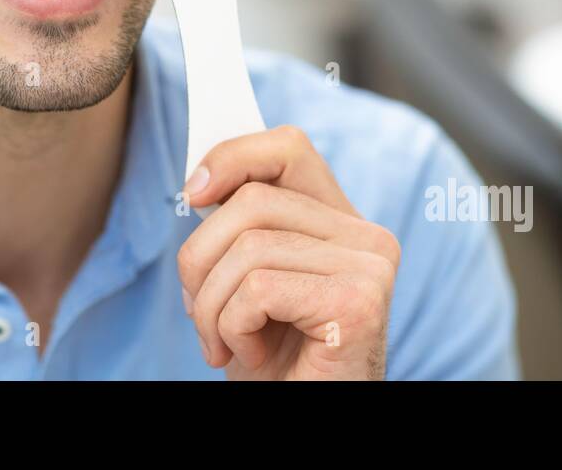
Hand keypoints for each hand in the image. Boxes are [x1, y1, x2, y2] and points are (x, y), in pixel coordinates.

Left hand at [177, 125, 400, 379]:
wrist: (302, 413)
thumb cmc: (274, 358)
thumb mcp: (249, 277)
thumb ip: (243, 226)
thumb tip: (198, 184)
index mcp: (342, 223)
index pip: (288, 148)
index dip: (232, 158)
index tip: (191, 194)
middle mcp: (367, 238)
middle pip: (252, 200)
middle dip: (201, 258)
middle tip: (201, 312)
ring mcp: (369, 268)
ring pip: (248, 247)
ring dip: (212, 306)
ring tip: (226, 343)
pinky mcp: (357, 303)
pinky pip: (257, 288)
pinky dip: (233, 328)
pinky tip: (253, 357)